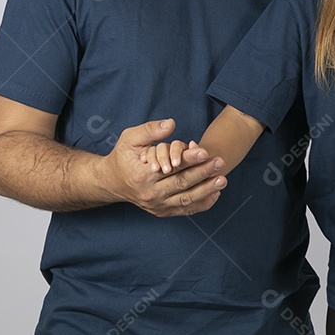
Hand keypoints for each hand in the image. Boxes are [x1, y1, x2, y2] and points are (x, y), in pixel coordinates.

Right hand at [99, 119, 226, 217]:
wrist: (112, 183)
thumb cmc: (123, 157)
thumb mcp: (130, 139)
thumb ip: (150, 130)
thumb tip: (171, 123)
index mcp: (142, 176)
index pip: (171, 168)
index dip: (189, 159)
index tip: (205, 151)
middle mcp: (150, 193)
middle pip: (182, 183)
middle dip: (203, 172)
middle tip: (220, 162)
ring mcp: (157, 205)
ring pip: (186, 199)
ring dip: (207, 190)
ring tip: (222, 179)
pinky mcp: (163, 211)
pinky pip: (186, 210)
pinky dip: (202, 203)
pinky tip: (215, 193)